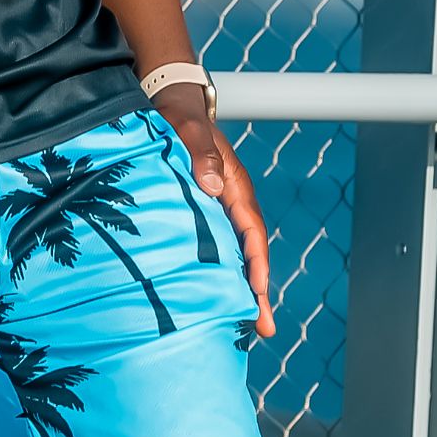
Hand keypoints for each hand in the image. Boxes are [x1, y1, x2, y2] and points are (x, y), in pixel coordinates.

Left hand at [154, 91, 274, 337]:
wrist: (170, 106)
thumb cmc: (180, 118)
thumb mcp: (189, 130)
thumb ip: (202, 153)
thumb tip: (213, 185)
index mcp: (233, 186)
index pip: (251, 231)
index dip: (255, 262)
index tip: (257, 290)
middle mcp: (231, 203)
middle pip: (249, 253)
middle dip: (257, 291)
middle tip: (265, 330)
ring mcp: (218, 211)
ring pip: (235, 256)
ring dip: (242, 290)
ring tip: (249, 330)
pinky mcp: (203, 215)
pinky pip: (216, 249)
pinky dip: (221, 275)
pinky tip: (216, 299)